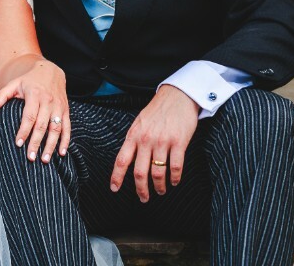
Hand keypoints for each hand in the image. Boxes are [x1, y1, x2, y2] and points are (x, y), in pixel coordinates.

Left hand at [0, 60, 69, 163]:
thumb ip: (3, 95)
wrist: (50, 70)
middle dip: (36, 142)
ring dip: (51, 145)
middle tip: (30, 158)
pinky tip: (61, 153)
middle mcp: (48, 101)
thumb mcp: (15, 83)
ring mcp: (58, 106)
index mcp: (35, 94)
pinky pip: (67, 127)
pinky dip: (66, 140)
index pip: (29, 116)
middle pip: (42, 125)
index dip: (24, 130)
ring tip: (45, 160)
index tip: (18, 143)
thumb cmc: (29, 79)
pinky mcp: (65, 110)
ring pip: (56, 128)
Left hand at [110, 84, 198, 200]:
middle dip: (141, 190)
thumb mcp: (140, 123)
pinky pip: (175, 167)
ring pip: (158, 172)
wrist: (177, 96)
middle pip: (140, 172)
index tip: (114, 189)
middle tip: (144, 198)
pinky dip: (175, 178)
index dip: (117, 176)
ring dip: (159, 186)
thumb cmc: (157, 110)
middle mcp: (146, 139)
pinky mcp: (178, 142)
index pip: (122, 160)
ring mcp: (162, 141)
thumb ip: (134, 140)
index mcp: (134, 134)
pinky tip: (174, 181)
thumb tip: (129, 160)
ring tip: (161, 190)